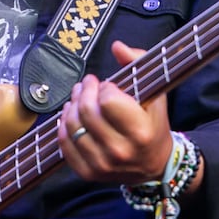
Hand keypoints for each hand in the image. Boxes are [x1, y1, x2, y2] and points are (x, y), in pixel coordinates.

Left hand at [57, 41, 173, 184]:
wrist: (154, 165)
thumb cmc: (153, 126)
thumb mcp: (155, 94)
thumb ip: (139, 64)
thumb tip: (117, 46)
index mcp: (140, 132)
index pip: (108, 100)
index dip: (105, 87)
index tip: (108, 86)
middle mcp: (120, 151)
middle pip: (87, 111)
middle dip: (84, 90)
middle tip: (87, 83)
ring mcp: (102, 164)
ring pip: (72, 126)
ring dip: (71, 105)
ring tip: (79, 97)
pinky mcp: (87, 172)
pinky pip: (64, 144)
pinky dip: (63, 126)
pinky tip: (71, 116)